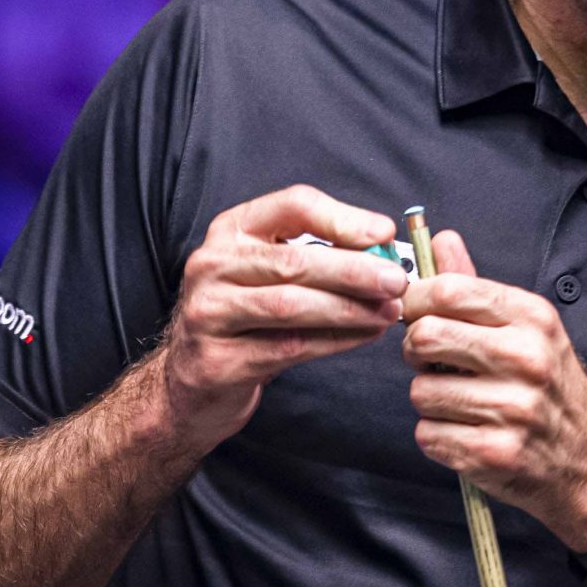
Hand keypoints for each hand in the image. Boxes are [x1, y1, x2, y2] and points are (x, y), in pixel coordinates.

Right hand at [160, 184, 407, 452]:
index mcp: (231, 230)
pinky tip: (364, 336)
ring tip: (389, 312)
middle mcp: (212, 265)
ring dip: (348, 309)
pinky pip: (287, 347)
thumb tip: (383, 250)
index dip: (342, 218)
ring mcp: (208, 313)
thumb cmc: (243, 317)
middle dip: (354, 270)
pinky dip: (334, 341)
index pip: (292, 206)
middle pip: (293, 261)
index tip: (384, 232)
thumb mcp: (268, 272)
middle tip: (397, 280)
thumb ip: (316, 255)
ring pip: (291, 306)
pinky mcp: (217, 360)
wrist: (189, 380)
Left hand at [400, 231, 586, 549]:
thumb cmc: (552, 389)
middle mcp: (526, 358)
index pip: (447, 291)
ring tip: (463, 403)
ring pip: (420, 391)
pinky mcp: (495, 452)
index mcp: (533, 318)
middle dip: (417, 351)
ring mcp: (512, 408)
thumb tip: (441, 240)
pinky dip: (439, 437)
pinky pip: (428, 434)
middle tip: (435, 361)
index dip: (416, 302)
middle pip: (424, 337)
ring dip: (431, 400)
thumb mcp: (529, 329)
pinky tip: (468, 433)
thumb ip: (477, 288)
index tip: (417, 315)